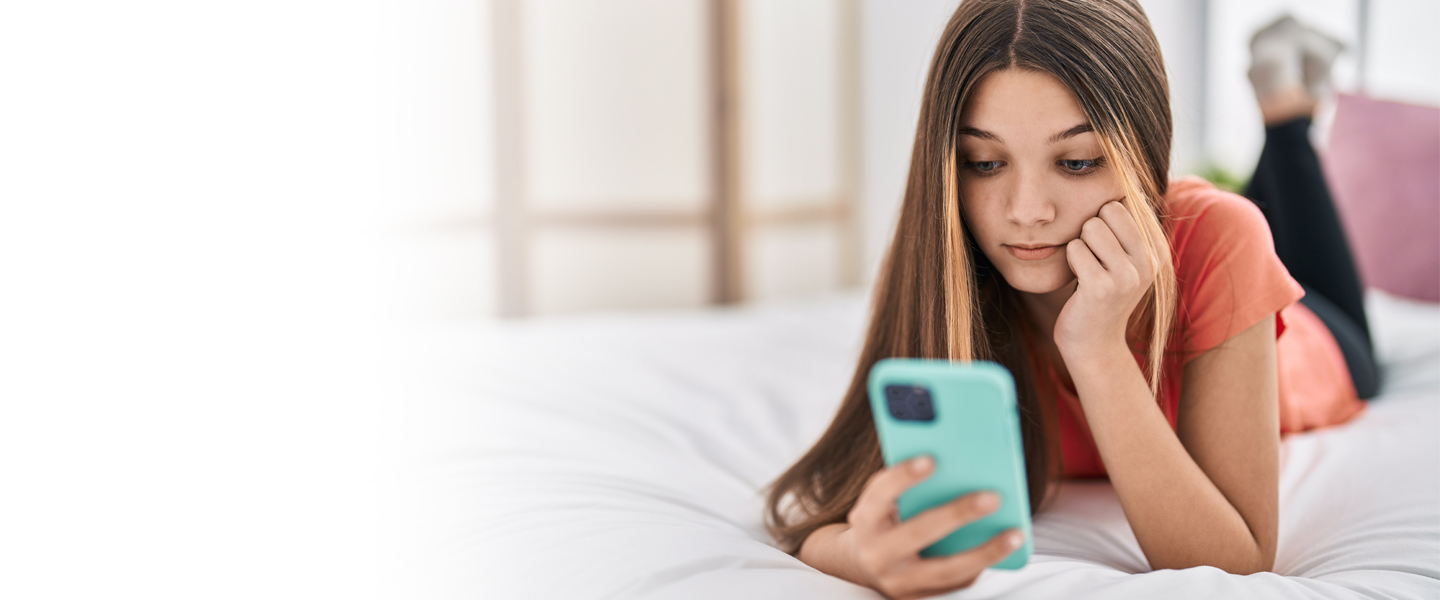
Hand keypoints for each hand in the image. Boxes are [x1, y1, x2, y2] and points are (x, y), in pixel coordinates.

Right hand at [841, 456, 1024, 599]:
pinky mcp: (918, 599)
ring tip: (1015, 534)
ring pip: (945, 570)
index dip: (903, 477)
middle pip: (918, 533)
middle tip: (993, 497)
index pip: (880, 494)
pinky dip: (981, 566)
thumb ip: (910, 486)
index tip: (932, 459)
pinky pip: (955, 584)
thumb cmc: (885, 519)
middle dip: (956, 514)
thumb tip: (958, 464)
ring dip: (984, 552)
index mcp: (865, 519)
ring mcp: (898, 582)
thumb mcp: (884, 501)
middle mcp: (876, 553)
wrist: (864, 564)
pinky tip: (1005, 550)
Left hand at [1054, 200, 1158, 355]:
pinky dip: (1070, 261)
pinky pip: (1075, 249)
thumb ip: (1127, 225)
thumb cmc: (1100, 291)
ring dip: (1080, 245)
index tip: (1107, 248)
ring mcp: (1128, 275)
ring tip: (1087, 269)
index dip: (1105, 219)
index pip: (1127, 201)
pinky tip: (1078, 281)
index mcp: (1157, 249)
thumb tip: (1125, 175)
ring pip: (1090, 226)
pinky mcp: (1102, 288)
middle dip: (1092, 228)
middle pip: (1108, 209)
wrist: (1093, 342)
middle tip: (1094, 258)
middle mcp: (1149, 260)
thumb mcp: (1124, 257)